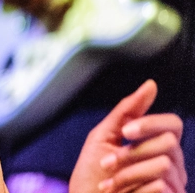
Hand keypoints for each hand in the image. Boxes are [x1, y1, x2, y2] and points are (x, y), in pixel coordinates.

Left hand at [69, 80, 186, 192]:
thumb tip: (151, 84)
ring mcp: (173, 186)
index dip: (151, 123)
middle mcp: (172, 166)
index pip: (173, 125)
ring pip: (163, 164)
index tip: (125, 131)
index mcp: (158, 147)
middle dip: (131, 152)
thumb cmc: (92, 174)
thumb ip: (128, 112)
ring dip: (127, 172)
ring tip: (109, 182)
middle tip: (107, 164)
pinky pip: (161, 185)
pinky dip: (133, 188)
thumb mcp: (104, 137)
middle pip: (168, 143)